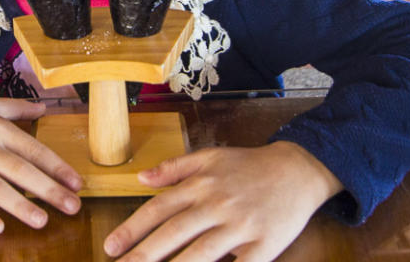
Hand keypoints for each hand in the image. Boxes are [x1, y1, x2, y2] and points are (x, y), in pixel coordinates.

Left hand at [103, 142, 343, 261]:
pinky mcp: (264, 245)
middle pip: (174, 233)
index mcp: (201, 184)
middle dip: (144, 254)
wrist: (298, 169)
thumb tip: (141, 178)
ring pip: (201, 252)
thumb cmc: (250, 165)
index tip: (111, 246)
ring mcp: (240, 226)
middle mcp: (217, 204)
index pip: (159, 208)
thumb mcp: (210, 156)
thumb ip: (175, 167)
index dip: (133, 228)